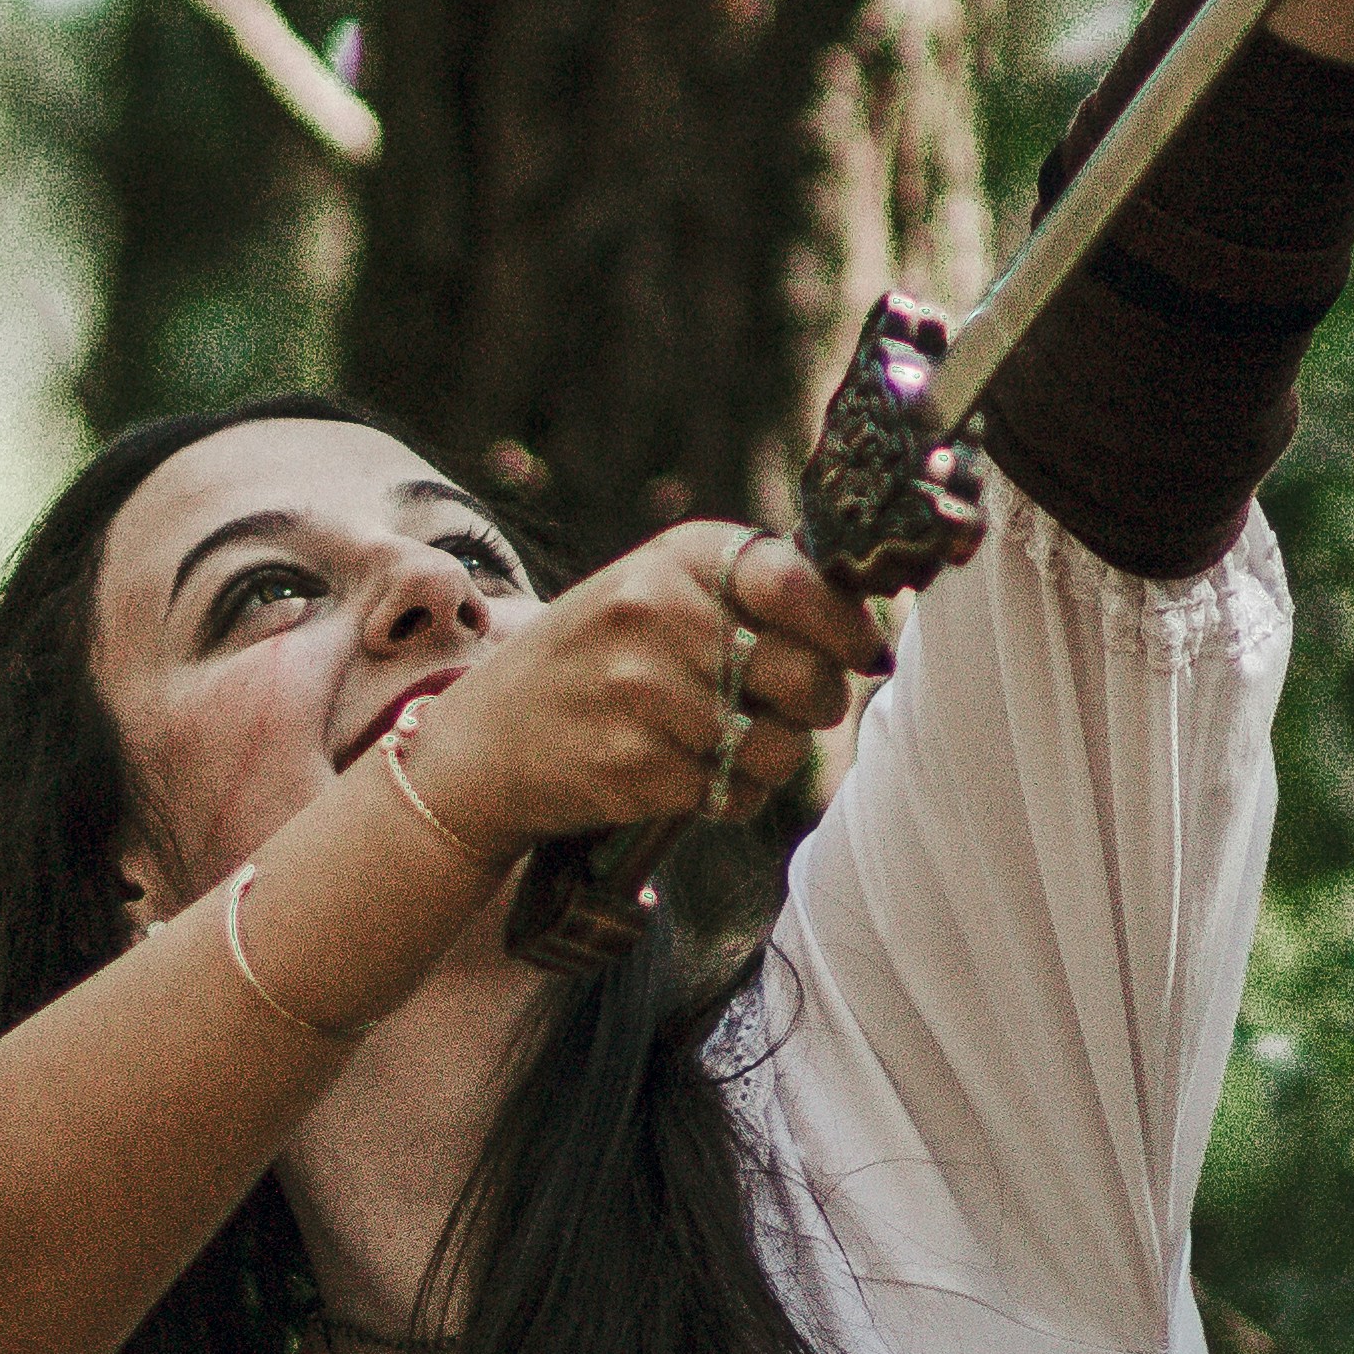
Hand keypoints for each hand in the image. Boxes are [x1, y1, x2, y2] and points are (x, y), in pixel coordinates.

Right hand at [412, 521, 896, 855]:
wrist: (486, 739)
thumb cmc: (596, 661)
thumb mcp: (656, 591)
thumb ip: (749, 593)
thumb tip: (866, 622)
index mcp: (679, 558)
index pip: (804, 585)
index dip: (849, 630)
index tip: (863, 652)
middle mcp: (660, 614)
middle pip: (809, 676)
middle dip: (818, 705)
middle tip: (792, 709)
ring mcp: (643, 692)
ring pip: (780, 747)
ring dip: (772, 760)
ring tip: (729, 746)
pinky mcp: (634, 765)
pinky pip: (735, 793)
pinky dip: (730, 796)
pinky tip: (690, 776)